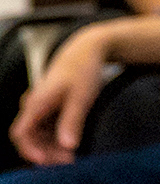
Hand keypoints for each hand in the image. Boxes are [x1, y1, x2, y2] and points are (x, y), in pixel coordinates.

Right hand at [8, 25, 114, 164]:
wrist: (85, 51)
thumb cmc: (83, 70)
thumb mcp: (81, 97)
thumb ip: (72, 121)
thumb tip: (68, 145)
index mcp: (36, 102)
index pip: (22, 133)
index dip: (30, 149)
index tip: (45, 160)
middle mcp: (33, 106)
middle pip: (30, 137)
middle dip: (45, 152)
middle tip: (67, 161)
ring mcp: (39, 107)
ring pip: (38, 134)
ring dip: (51, 147)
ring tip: (71, 157)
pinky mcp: (48, 108)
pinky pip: (45, 128)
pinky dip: (55, 138)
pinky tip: (70, 145)